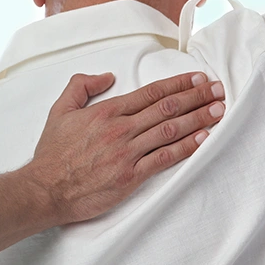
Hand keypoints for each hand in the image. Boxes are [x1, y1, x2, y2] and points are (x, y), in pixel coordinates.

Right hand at [25, 72, 225, 224]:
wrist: (46, 188)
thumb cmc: (52, 153)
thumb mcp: (59, 110)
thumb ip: (81, 86)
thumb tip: (107, 76)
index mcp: (106, 111)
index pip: (151, 92)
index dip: (179, 84)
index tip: (199, 78)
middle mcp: (121, 129)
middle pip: (168, 108)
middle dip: (197, 97)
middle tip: (219, 90)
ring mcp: (127, 152)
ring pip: (171, 130)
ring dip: (199, 118)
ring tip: (219, 110)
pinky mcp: (131, 176)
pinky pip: (165, 158)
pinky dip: (187, 147)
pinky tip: (203, 139)